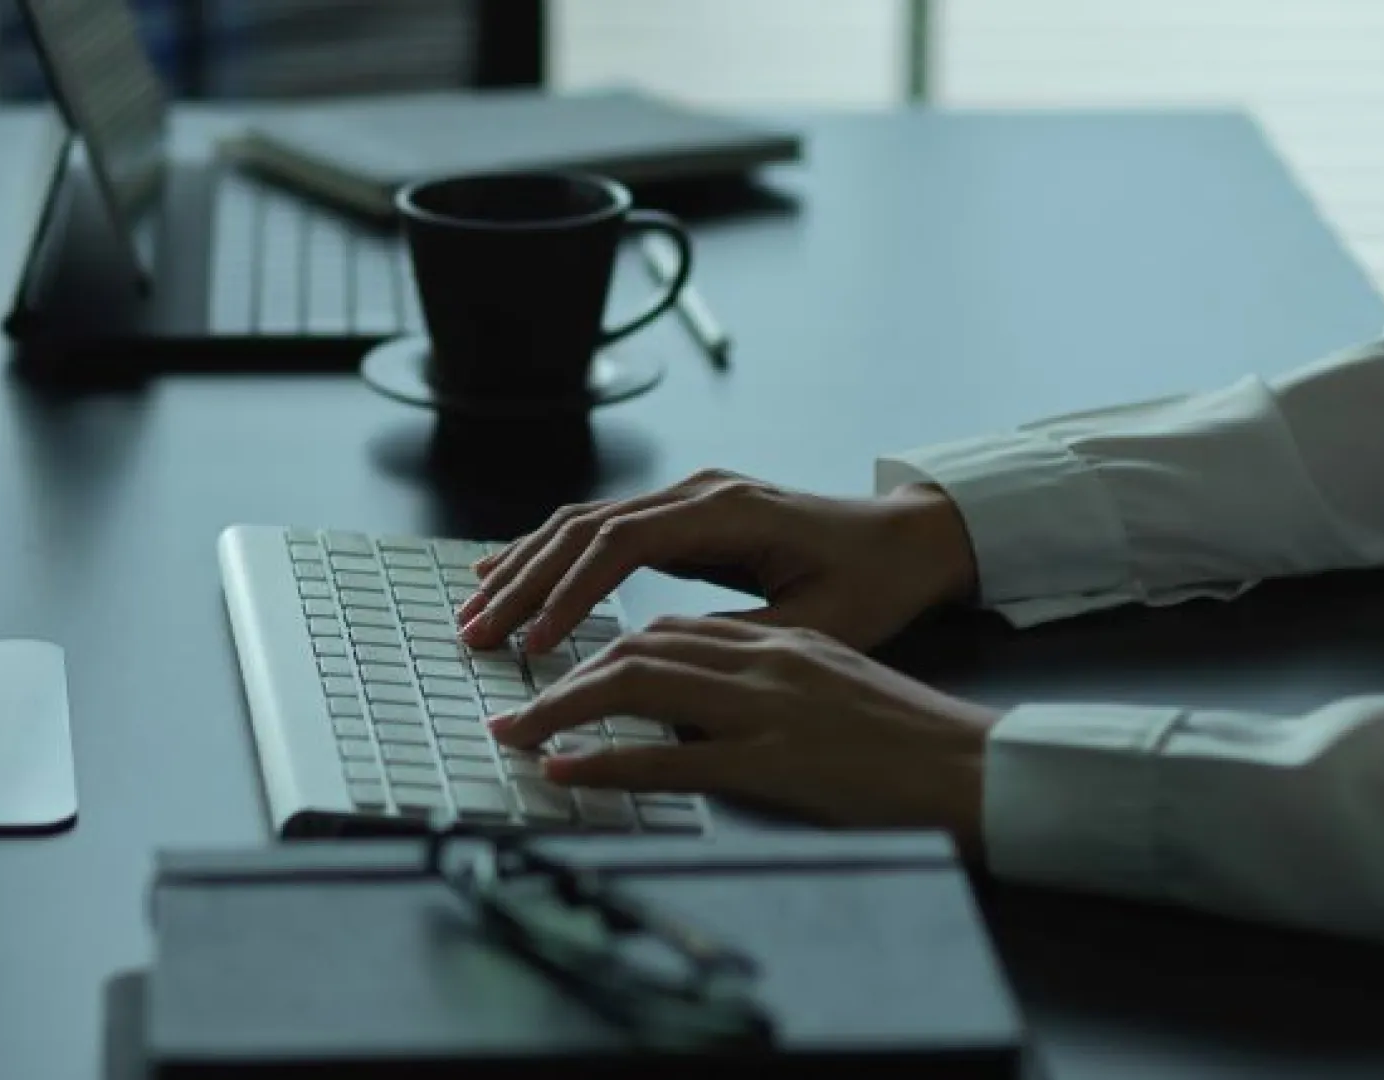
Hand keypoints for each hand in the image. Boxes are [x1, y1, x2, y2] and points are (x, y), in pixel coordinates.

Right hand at [457, 469, 977, 654]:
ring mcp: (687, 497)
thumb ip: (739, 634)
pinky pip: (600, 529)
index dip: (570, 593)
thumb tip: (663, 664)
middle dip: (523, 581)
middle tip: (475, 631)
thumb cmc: (873, 583)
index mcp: (729, 512)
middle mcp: (698, 493)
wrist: (908, 538)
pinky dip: (550, 554)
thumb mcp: (818, 624)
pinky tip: (511, 574)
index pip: (622, 544)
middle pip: (584, 527)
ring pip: (582, 523)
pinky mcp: (684, 515)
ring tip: (475, 610)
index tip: (536, 643)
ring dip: (524, 567)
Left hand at [486, 617, 1001, 852]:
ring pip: (637, 685)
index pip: (666, 628)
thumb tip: (694, 712)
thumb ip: (761, 687)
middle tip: (509, 693)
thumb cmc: (908, 740)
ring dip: (562, 706)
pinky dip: (607, 760)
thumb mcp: (828, 690)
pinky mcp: (772, 760)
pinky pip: (669, 756)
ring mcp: (764, 706)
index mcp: (776, 642)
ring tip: (513, 729)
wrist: (976, 767)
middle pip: (637, 646)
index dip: (599, 642)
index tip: (554, 662)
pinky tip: (564, 770)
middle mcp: (762, 660)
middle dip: (562, 666)